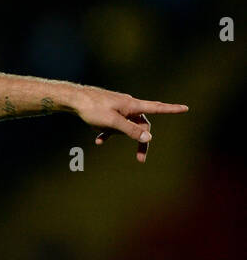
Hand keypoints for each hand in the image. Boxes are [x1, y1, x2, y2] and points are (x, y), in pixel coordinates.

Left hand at [71, 87, 187, 162]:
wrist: (74, 99)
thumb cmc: (93, 109)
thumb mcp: (113, 123)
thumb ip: (130, 130)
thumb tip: (149, 138)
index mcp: (132, 105)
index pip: (157, 107)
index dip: (172, 109)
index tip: (185, 108)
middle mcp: (128, 105)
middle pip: (142, 124)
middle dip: (141, 141)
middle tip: (140, 160)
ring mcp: (118, 108)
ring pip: (126, 125)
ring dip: (118, 136)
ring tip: (100, 142)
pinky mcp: (109, 111)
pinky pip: (114, 124)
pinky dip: (107, 133)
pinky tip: (97, 140)